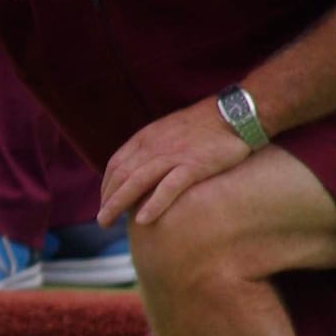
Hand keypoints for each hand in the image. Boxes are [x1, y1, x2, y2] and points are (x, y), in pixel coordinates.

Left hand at [99, 98, 254, 228]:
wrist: (234, 114)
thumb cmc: (205, 125)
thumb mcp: (170, 130)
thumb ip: (154, 148)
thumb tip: (142, 170)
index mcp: (148, 137)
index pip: (117, 163)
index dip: (107, 185)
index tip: (104, 202)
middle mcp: (155, 146)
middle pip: (122, 174)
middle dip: (107, 198)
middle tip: (101, 220)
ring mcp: (173, 155)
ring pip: (137, 181)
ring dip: (118, 203)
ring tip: (107, 222)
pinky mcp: (193, 165)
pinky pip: (169, 186)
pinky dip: (154, 203)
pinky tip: (142, 220)